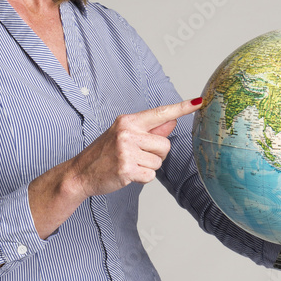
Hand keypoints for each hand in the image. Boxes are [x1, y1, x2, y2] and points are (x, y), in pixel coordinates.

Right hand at [67, 98, 202, 199]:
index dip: (182, 107)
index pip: (160, 113)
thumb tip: (172, 120)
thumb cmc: (104, 154)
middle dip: (157, 155)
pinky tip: (127, 174)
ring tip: (130, 164)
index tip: (199, 101)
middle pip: (165, 145)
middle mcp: (128, 133)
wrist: (80, 173)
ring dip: (148, 167)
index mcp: (128, 121)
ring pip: (159, 162)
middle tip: (138, 156)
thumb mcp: (124, 135)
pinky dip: (142, 178)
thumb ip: (149, 130)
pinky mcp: (126, 168)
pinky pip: (151, 176)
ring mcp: (126, 151)